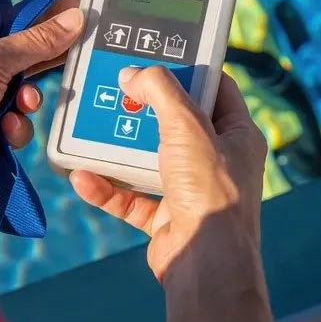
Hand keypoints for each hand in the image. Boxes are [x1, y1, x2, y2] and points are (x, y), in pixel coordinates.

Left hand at [0, 0, 83, 202]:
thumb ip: (36, 41)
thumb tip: (76, 16)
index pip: (21, 24)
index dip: (51, 20)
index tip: (84, 14)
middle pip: (28, 61)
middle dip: (48, 65)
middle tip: (79, 61)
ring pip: (27, 98)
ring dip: (28, 102)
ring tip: (21, 106)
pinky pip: (19, 129)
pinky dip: (16, 131)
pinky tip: (5, 133)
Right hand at [69, 66, 267, 281]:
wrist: (204, 264)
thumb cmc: (210, 193)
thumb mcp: (186, 126)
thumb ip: (160, 91)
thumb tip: (134, 74)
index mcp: (237, 135)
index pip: (216, 89)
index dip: (189, 70)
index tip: (158, 56)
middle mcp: (217, 161)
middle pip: (175, 122)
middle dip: (142, 109)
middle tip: (116, 92)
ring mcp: (191, 191)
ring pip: (149, 159)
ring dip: (118, 149)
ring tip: (90, 132)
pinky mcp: (167, 218)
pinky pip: (131, 197)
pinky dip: (107, 188)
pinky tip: (83, 177)